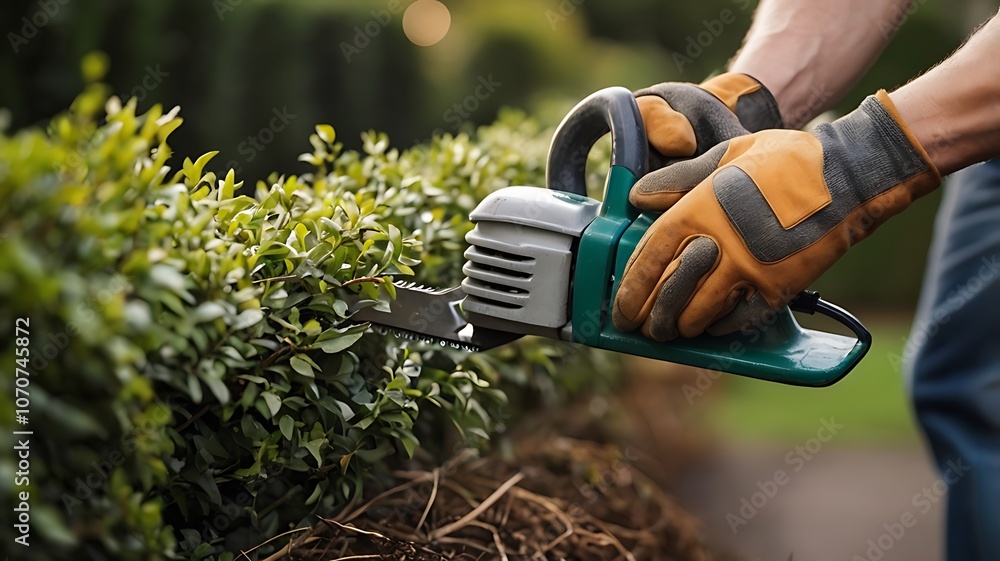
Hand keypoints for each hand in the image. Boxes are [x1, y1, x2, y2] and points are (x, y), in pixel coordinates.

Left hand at [612, 90, 940, 340]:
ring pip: (699, 314)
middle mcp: (720, 244)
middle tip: (639, 326)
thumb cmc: (787, 160)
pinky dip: (719, 327)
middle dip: (648, 317)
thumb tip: (639, 196)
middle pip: (668, 295)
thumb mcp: (728, 156)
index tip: (621, 306)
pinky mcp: (778, 289)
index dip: (631, 286)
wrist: (849, 176)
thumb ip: (680, 178)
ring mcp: (750, 270)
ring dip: (680, 325)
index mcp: (701, 208)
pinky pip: (738, 320)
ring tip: (671, 328)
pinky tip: (709, 325)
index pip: (650, 256)